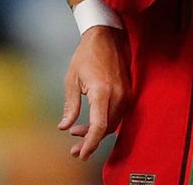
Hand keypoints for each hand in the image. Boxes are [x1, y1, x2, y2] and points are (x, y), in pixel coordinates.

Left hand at [60, 25, 130, 160]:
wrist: (106, 37)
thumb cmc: (87, 55)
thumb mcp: (72, 79)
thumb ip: (70, 105)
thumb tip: (65, 126)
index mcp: (102, 91)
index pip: (99, 126)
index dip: (90, 143)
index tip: (81, 154)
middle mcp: (118, 95)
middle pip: (106, 128)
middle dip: (90, 140)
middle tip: (74, 148)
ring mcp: (125, 94)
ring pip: (113, 124)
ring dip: (96, 131)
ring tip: (77, 132)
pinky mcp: (128, 93)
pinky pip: (117, 115)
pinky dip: (104, 122)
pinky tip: (90, 122)